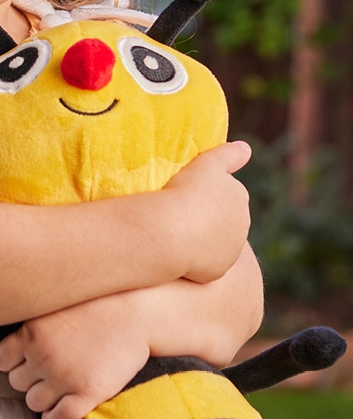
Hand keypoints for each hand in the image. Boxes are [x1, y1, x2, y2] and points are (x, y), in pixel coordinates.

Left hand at [0, 291, 149, 418]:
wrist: (135, 315)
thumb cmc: (95, 307)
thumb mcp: (53, 307)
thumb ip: (32, 326)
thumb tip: (15, 340)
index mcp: (31, 334)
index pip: (2, 361)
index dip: (12, 364)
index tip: (24, 364)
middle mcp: (43, 357)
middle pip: (16, 383)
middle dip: (29, 381)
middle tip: (44, 377)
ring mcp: (64, 377)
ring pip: (33, 402)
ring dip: (41, 400)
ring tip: (52, 394)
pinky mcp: (88, 392)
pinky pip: (59, 417)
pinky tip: (57, 414)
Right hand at [162, 142, 251, 282]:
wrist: (170, 231)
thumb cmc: (185, 193)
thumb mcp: (206, 165)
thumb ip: (228, 155)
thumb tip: (246, 148)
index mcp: (239, 197)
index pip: (224, 193)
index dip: (204, 193)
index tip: (185, 194)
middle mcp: (242, 224)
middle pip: (222, 219)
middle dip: (206, 217)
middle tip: (178, 213)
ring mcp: (231, 249)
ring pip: (214, 242)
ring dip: (201, 238)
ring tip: (175, 232)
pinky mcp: (217, 270)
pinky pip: (205, 263)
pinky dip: (194, 258)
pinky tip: (176, 250)